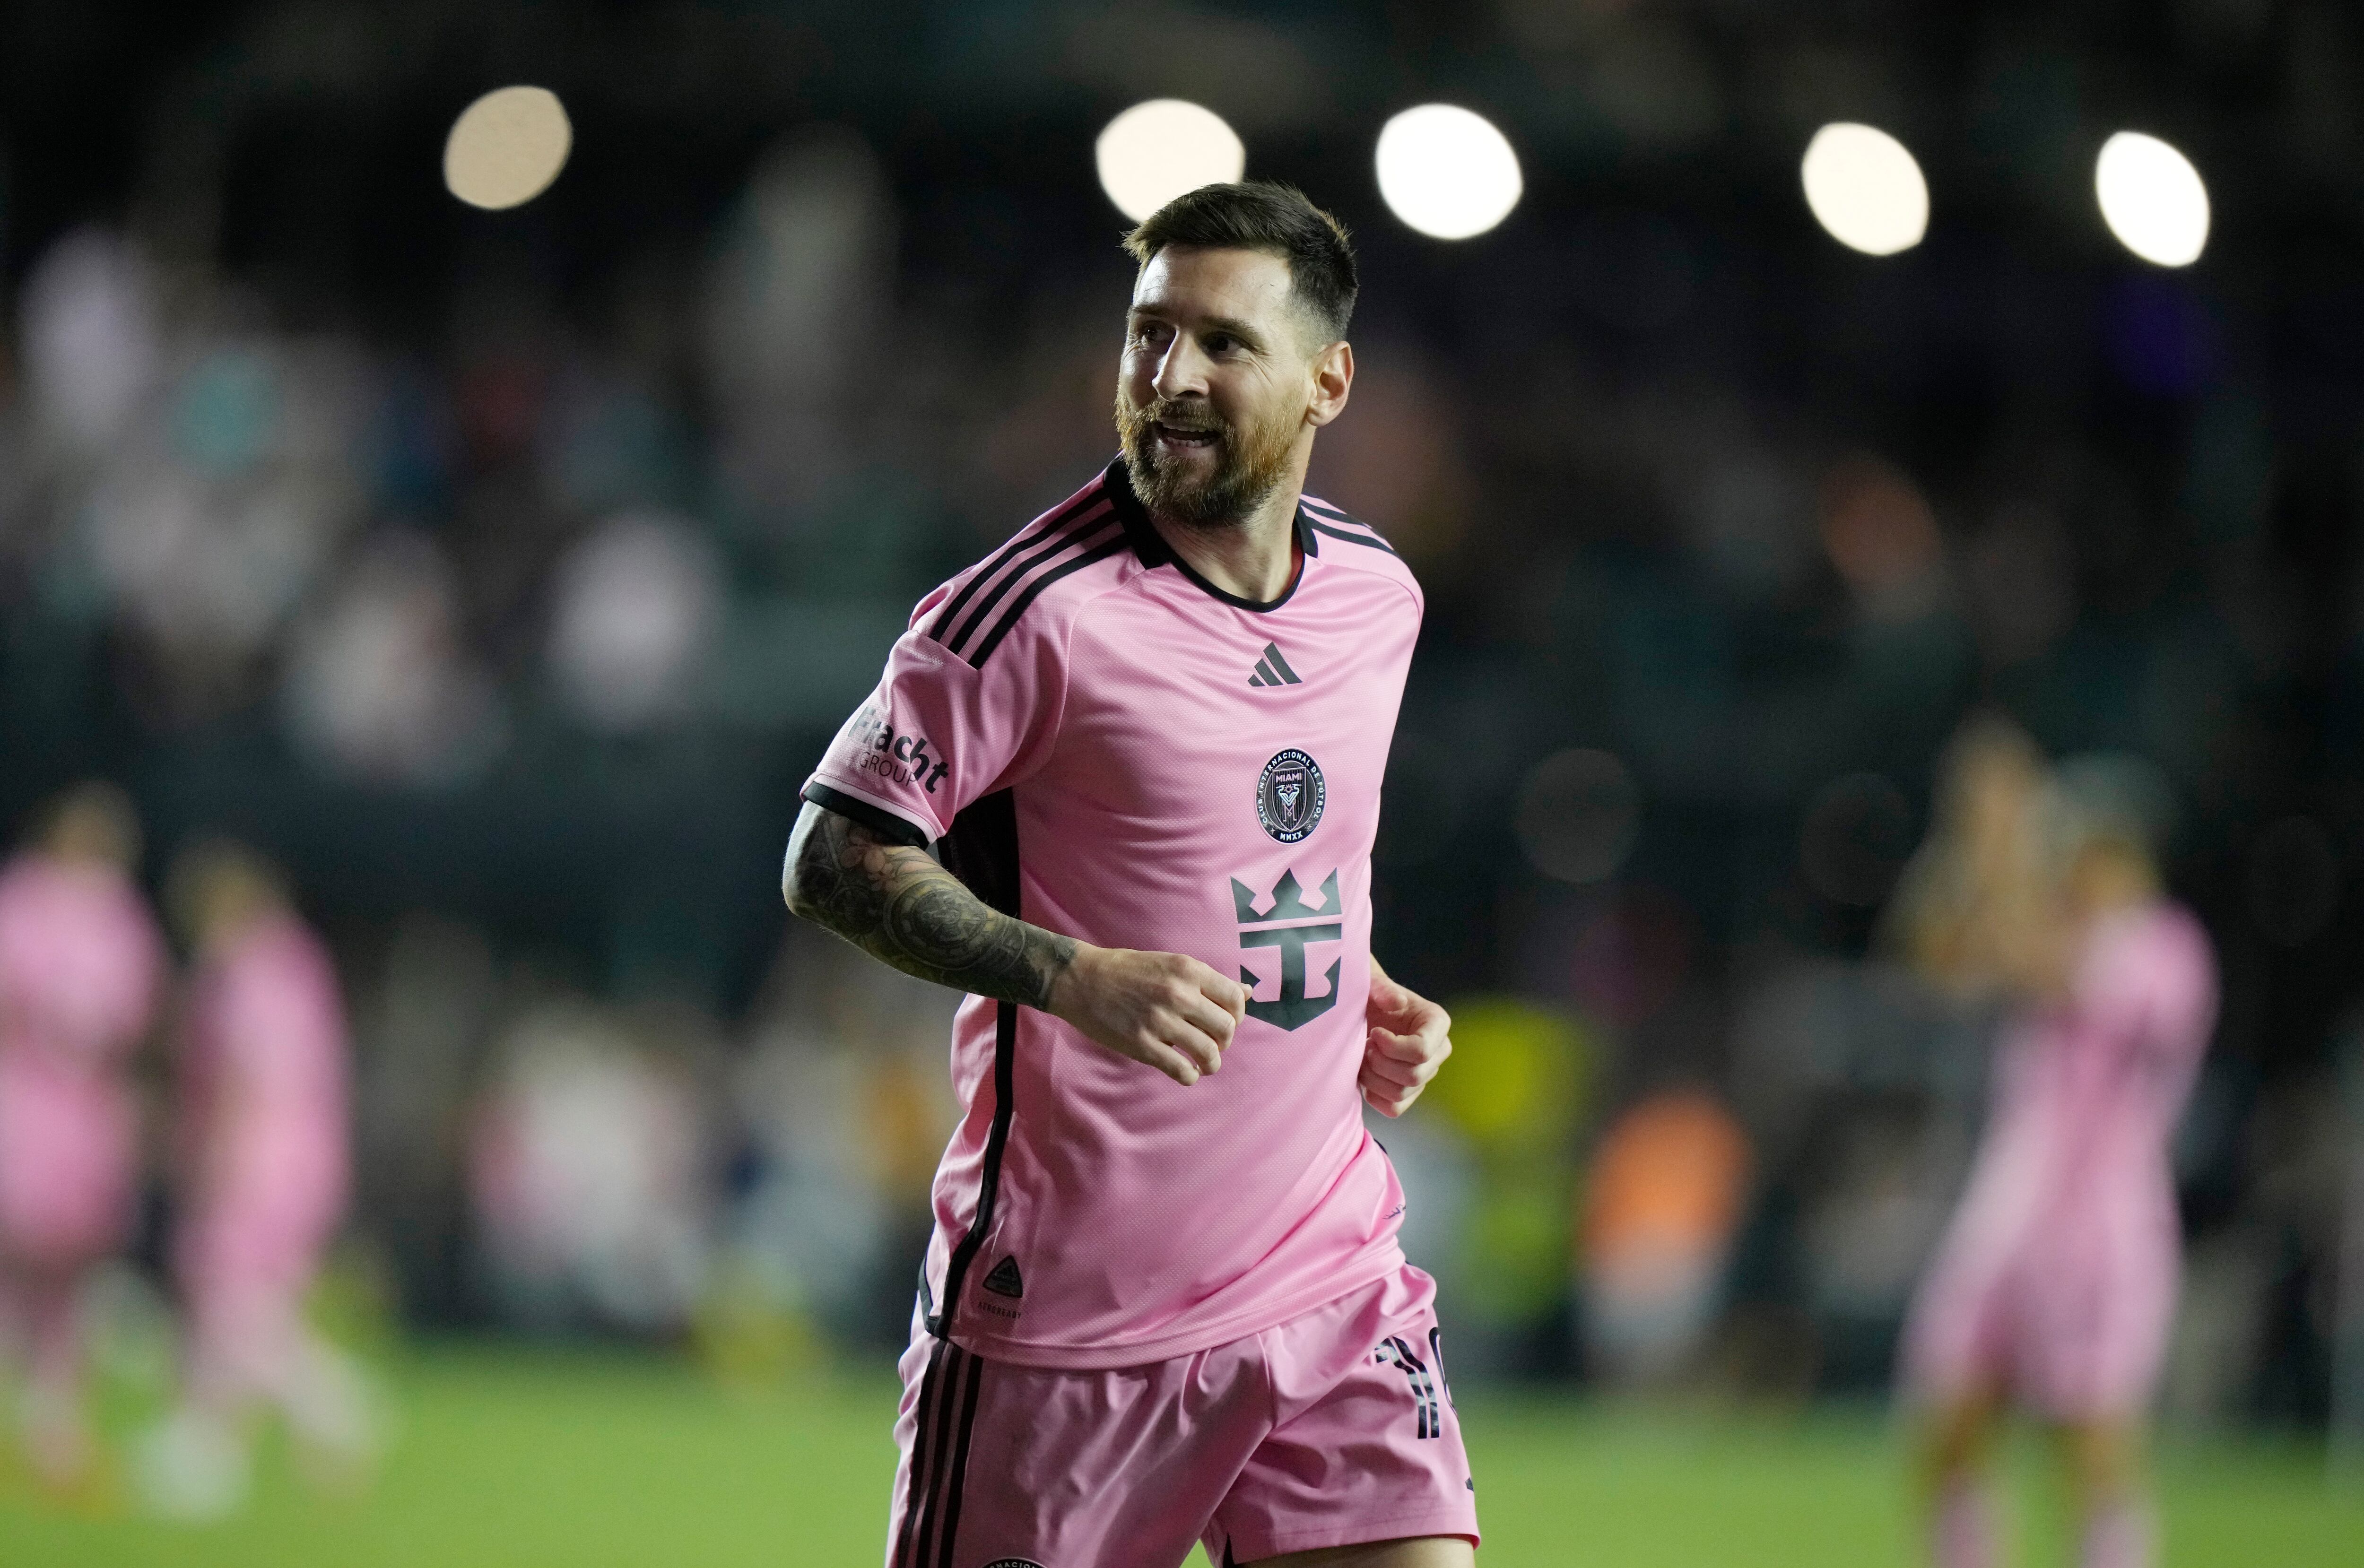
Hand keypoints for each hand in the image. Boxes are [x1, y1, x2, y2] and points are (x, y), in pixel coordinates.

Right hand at [1046, 944, 1246, 1085]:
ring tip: (1204, 1063)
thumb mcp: (1171, 963)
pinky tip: (1185, 1071)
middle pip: (1226, 1028)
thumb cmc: (1127, 970)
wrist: (1081, 980)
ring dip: (1211, 1063)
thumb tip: (1248, 991)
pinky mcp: (1143, 1045)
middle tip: (1213, 1043)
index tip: (1225, 1021)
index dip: (1237, 1015)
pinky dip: (1189, 1076)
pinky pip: (1181, 1071)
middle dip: (1225, 1041)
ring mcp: (1160, 1021)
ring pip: (1208, 1053)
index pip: (1235, 999)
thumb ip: (1209, 980)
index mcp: (1188, 970)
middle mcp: (1178, 994)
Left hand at [1362, 959, 1449, 1117]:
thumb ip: (1383, 990)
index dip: (1392, 1047)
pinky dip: (1373, 1095)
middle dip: (1380, 1063)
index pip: (1422, 1050)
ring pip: (1401, 1094)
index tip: (1374, 1033)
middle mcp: (1438, 1050)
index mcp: (1436, 1022)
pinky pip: (1393, 1108)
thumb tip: (1398, 1002)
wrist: (1363, 1012)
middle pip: (1413, 1075)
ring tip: (1362, 1057)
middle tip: (1365, 1045)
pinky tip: (1364, 1075)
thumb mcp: (1372, 986)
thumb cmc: (1370, 997)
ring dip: (1372, 1078)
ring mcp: (1425, 1073)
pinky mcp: (1409, 1092)